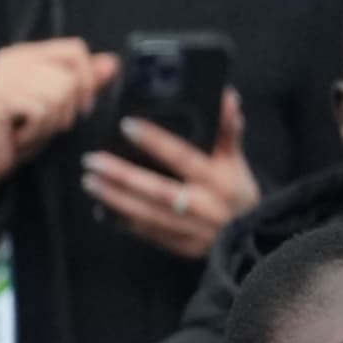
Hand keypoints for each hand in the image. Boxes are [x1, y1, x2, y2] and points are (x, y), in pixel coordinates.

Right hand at [0, 38, 113, 203]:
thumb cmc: (19, 132)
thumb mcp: (58, 106)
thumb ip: (83, 83)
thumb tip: (111, 62)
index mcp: (27, 55)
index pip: (74, 48)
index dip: (88, 78)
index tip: (84, 104)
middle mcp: (12, 60)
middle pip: (70, 77)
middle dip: (67, 109)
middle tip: (43, 123)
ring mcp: (3, 77)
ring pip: (59, 94)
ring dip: (52, 122)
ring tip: (30, 128)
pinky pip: (42, 111)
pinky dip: (38, 131)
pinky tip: (20, 135)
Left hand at [79, 89, 257, 261]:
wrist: (253, 235)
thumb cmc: (237, 191)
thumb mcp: (236, 160)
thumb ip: (228, 129)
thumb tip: (227, 96)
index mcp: (219, 181)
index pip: (185, 158)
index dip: (157, 142)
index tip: (128, 126)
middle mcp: (205, 206)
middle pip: (159, 190)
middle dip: (123, 176)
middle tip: (93, 160)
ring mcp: (193, 230)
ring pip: (148, 214)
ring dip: (115, 198)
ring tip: (90, 181)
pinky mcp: (182, 246)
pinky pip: (148, 233)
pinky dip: (123, 222)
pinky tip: (102, 209)